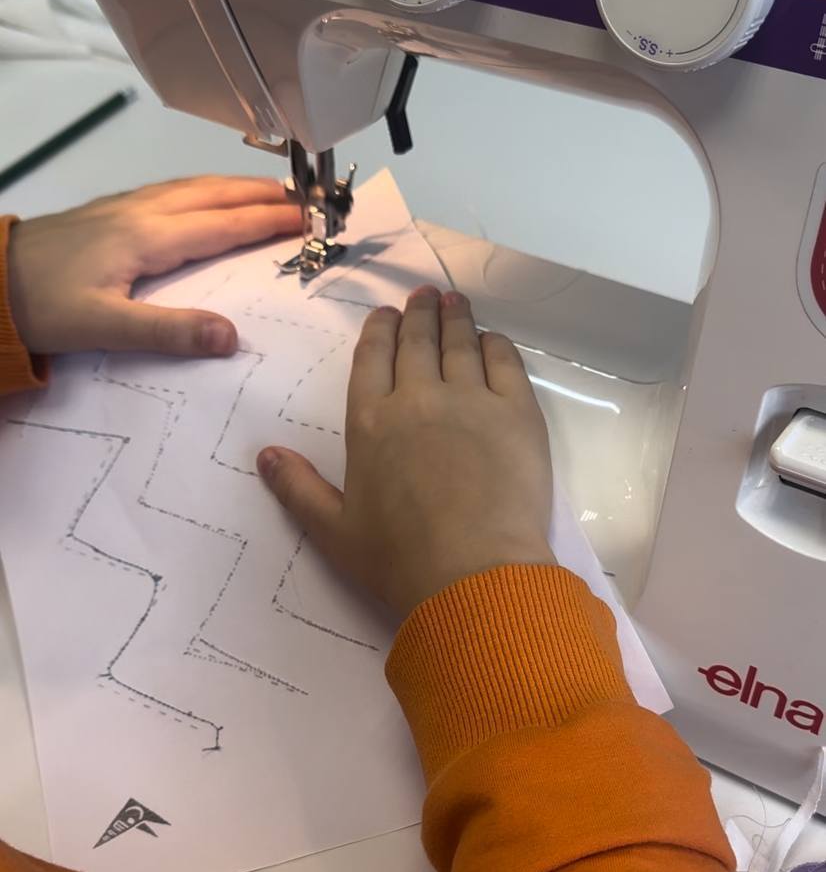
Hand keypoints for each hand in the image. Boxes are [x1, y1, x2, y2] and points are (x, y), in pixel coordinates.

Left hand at [7, 176, 301, 356]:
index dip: (266, 220)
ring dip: (231, 186)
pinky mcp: (104, 213)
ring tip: (263, 191)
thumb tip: (231, 337)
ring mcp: (120, 208)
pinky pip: (168, 191)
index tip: (305, 219)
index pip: (222, 224)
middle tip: (300, 198)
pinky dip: (200, 190)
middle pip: (211, 193)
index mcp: (146, 237)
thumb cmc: (42, 306)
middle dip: (258, 193)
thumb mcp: (105, 327)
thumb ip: (169, 332)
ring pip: (189, 187)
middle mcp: (139, 213)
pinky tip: (198, 198)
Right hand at [258, 287, 554, 618]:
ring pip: (461, 344)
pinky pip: (506, 363)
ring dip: (456, 319)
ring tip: (455, 303)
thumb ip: (299, 489)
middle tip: (425, 295)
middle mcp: (418, 398)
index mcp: (370, 422)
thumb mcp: (335, 532)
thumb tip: (265, 454)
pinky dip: (497, 345)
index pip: (372, 359)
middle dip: (419, 314)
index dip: (380, 331)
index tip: (387, 315)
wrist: (473, 575)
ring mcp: (471, 400)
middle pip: (417, 342)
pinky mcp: (517, 413)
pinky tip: (492, 340)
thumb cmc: (399, 560)